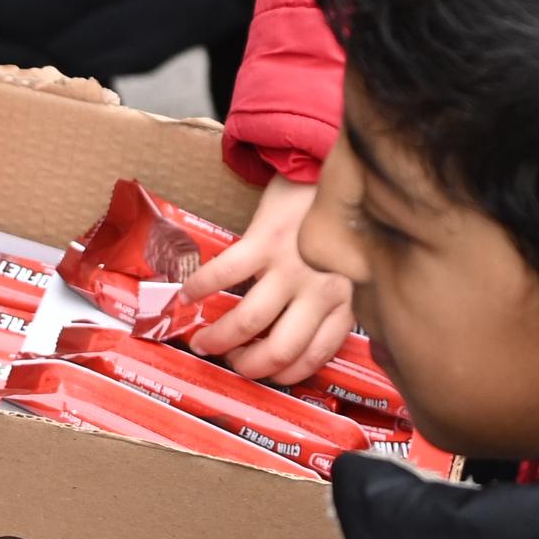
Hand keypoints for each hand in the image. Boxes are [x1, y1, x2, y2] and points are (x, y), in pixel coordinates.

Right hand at [181, 169, 359, 385]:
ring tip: (202, 340)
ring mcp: (291, 265)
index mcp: (343, 300)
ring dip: (219, 338)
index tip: (266, 373)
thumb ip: (338, 300)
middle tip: (229, 362)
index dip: (285, 374)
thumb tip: (306, 337)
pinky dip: (199, 288)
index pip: (315, 356)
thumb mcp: (351, 266)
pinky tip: (187, 295)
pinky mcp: (264, 240)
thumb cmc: (336, 218)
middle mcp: (320, 289)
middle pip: (280, 349)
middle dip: (248, 366)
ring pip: (250, 321)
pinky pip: (224, 274)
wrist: (323, 164)